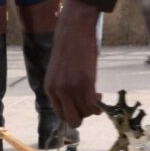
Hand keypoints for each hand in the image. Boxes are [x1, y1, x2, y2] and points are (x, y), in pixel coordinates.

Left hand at [45, 0, 103, 126]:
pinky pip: (93, 105)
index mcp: (50, 89)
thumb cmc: (68, 48)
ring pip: (85, 113)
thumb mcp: (59, 72)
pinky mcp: (85, 83)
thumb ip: (62, 87)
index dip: (74, 113)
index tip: (82, 105)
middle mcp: (59, 92)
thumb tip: (74, 101)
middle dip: (83, 115)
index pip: (61, 115)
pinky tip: (100, 94)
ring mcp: (72, 88)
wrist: (74, 30)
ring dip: (93, 108)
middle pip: (72, 120)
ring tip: (96, 94)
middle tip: (89, 103)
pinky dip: (99, 104)